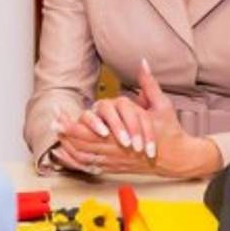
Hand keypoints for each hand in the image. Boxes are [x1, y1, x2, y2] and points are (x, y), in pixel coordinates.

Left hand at [53, 60, 221, 177]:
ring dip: (68, 147)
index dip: (73, 124)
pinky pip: (89, 166)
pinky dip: (75, 162)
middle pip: (83, 143)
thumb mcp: (162, 104)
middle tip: (52, 123)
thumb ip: (149, 84)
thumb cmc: (169, 130)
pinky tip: (65, 155)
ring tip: (56, 136)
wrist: (177, 157)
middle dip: (65, 133)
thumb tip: (143, 63)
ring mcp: (115, 160)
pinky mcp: (115, 167)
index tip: (60, 114)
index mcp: (125, 133)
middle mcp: (116, 148)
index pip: (91, 130)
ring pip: (84, 156)